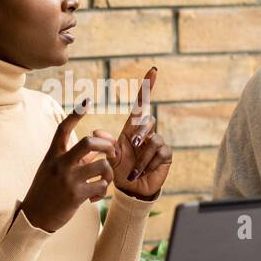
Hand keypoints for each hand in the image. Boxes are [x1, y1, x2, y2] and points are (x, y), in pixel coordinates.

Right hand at [20, 97, 117, 231]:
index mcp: (53, 155)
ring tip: (103, 180)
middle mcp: (60, 164)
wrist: (34, 217)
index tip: (86, 103)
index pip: (63, 129)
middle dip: (106, 144)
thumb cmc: (46, 191)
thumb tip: (97, 151)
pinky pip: (101, 186)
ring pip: (102, 165)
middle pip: (89, 142)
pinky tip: (95, 197)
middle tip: (112, 152)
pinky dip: (102, 191)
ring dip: (108, 173)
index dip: (75, 114)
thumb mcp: (53, 170)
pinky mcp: (76, 195)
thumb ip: (73, 159)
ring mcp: (68, 179)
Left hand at [95, 66, 170, 199]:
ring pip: (154, 139)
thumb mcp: (109, 158)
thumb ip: (105, 145)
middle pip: (148, 120)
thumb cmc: (120, 171)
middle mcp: (146, 134)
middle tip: (132, 146)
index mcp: (132, 129)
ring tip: (134, 170)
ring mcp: (157, 144)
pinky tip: (143, 172)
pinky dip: (149, 164)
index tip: (153, 70)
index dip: (147, 87)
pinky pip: (161, 152)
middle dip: (140, 133)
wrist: (131, 190)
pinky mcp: (166, 155)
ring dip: (142, 156)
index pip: (141, 104)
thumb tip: (94, 133)